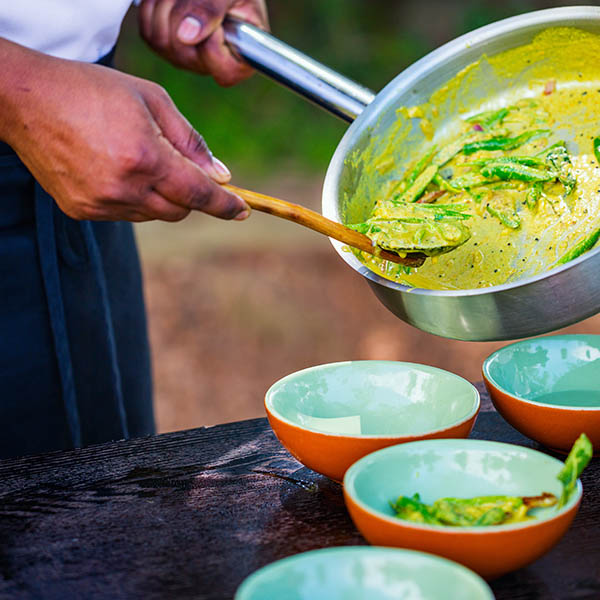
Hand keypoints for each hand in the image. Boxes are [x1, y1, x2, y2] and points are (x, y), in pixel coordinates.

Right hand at [1, 41, 247, 222]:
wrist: (26, 99)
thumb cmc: (91, 90)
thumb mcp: (152, 100)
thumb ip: (191, 141)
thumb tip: (221, 175)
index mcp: (145, 157)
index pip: (199, 195)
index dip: (225, 205)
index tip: (241, 210)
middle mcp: (124, 188)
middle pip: (179, 210)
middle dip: (190, 194)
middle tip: (182, 169)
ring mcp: (100, 204)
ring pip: (152, 214)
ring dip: (160, 196)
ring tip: (137, 158)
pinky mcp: (83, 211)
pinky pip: (125, 214)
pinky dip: (134, 199)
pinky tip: (116, 169)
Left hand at [139, 0, 268, 85]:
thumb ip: (212, 11)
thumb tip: (186, 36)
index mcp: (239, 62)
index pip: (223, 71)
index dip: (213, 43)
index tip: (218, 21)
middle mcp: (209, 67)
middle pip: (184, 52)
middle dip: (184, 12)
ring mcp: (185, 60)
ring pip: (161, 40)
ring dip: (167, 4)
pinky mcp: (165, 48)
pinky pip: (148, 31)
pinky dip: (155, 5)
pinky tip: (173, 0)